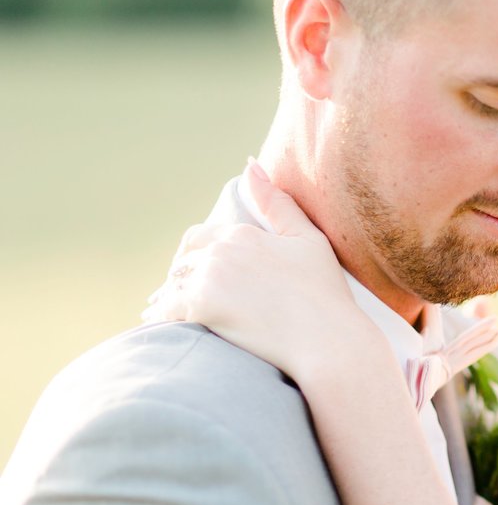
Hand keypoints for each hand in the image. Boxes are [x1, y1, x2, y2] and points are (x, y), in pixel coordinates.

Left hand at [145, 160, 384, 382]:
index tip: (200, 272)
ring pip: (174, 284)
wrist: (326, 339)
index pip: (203, 237)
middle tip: (181, 294)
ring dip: (170, 297)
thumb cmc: (324, 294)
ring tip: (170, 312)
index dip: (199, 254)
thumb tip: (250, 165)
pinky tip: (165, 327)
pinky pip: (167, 311)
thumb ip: (277, 204)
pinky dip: (163, 318)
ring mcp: (208, 278)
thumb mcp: (310, 240)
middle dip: (183, 275)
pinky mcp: (200, 308)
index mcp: (243, 233)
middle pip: (185, 260)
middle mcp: (221, 251)